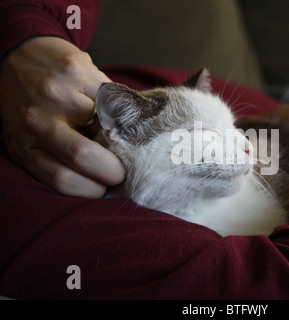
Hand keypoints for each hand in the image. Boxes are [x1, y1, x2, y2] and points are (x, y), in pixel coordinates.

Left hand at [0, 37, 125, 197]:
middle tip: (121, 170)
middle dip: (114, 170)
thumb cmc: (28, 105)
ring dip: (115, 133)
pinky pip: (111, 99)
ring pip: (105, 126)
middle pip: (83, 155)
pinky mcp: (74, 70)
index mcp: (22, 145)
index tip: (104, 187)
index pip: (64, 179)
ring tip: (110, 130)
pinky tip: (109, 107)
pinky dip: (116, 107)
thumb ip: (56, 158)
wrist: (19, 55)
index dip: (94, 189)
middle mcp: (35, 120)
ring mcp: (55, 93)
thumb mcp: (30, 138)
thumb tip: (101, 181)